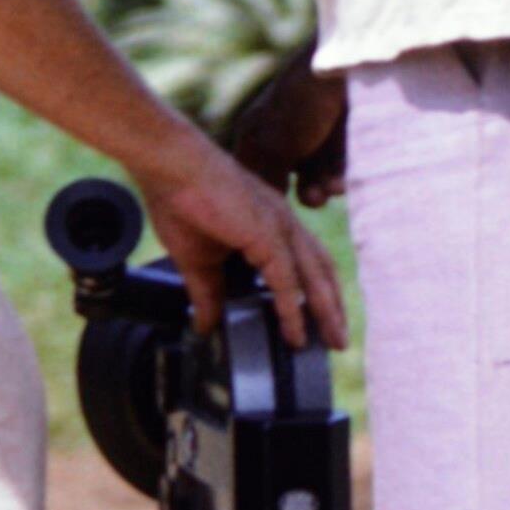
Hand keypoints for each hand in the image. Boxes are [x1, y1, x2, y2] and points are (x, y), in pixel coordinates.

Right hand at [141, 127, 347, 351]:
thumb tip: (205, 325)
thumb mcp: (196, 259)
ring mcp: (279, 226)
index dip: (317, 292)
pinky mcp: (266, 233)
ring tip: (333, 342)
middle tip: (339, 341)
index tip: (321, 322)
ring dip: (326, 311)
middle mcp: (284, 223)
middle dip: (333, 307)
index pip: (306, 262)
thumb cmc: (179, 201)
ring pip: (314, 276)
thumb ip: (207, 292)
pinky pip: (287, 280)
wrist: (170, 167)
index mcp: (271, 224)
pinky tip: (295, 333)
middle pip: (321, 271)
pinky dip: (293, 309)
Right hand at [232, 47, 349, 207]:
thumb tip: (264, 216)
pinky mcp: (341, 138)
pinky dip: (342, 174)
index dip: (263, 198)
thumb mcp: (275, 147)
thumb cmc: (301, 107)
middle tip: (316, 199)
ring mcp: (313, 137)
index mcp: (256, 134)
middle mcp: (282, 136)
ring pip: (316, 177)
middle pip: (288, 181)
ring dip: (325, 187)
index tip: (276, 220)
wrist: (347, 71)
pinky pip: (339, 167)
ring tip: (335, 187)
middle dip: (303, 193)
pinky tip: (346, 176)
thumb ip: (268, 179)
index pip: (253, 175)